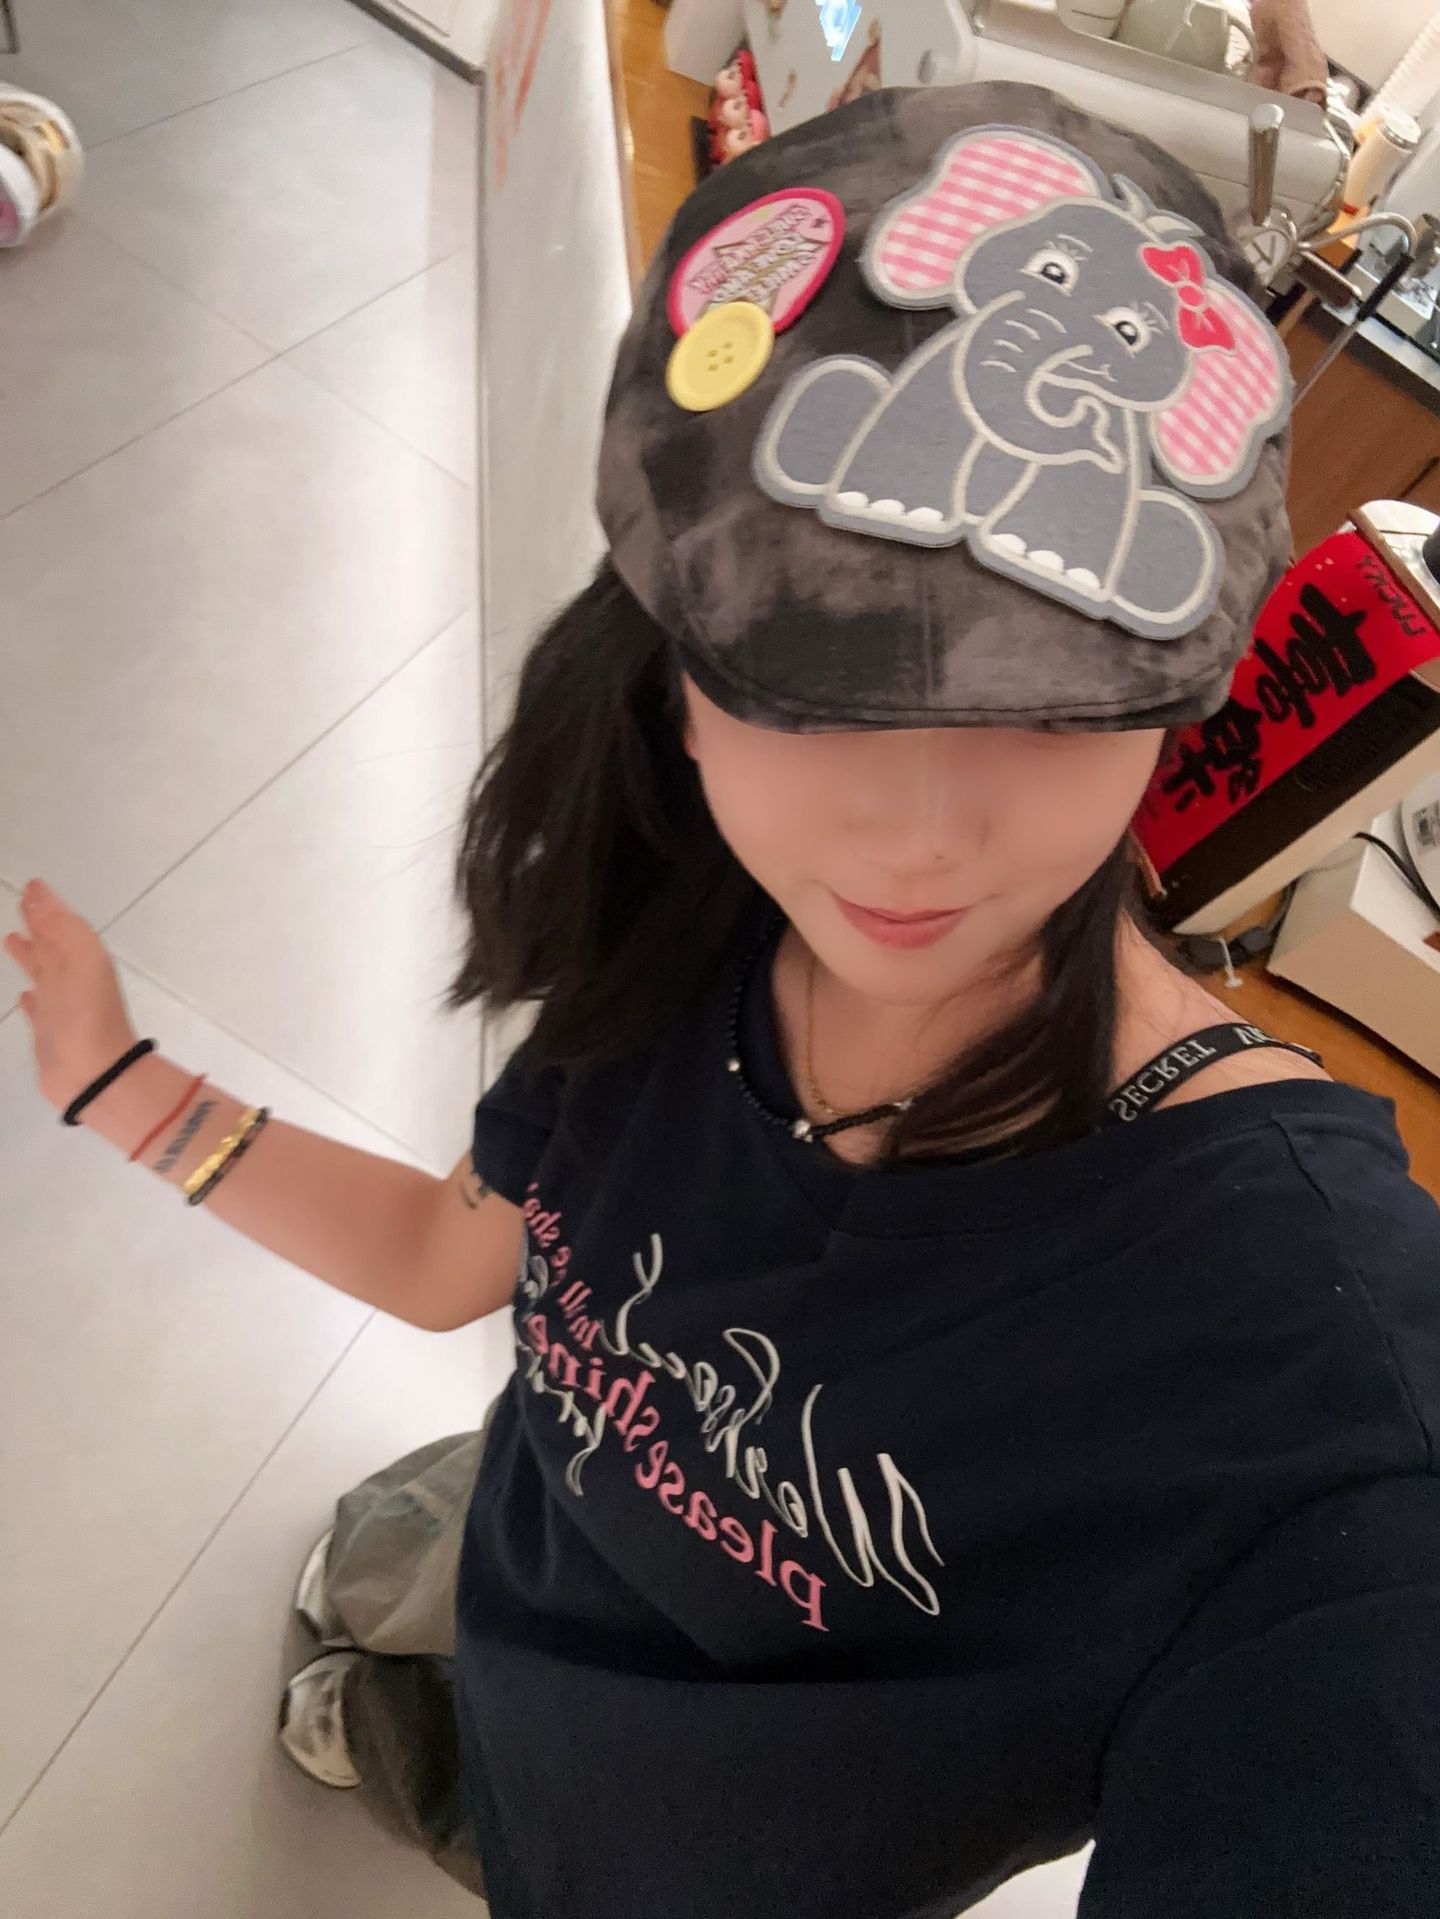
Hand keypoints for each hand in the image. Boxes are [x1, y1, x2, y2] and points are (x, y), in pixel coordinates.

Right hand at [4, 880, 139, 1114]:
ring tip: (11, 940)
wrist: (94, 1073)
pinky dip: (32, 999)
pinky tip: (24, 996)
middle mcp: (74, 980)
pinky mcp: (50, 1036)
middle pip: (53, 946)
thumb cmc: (85, 1013)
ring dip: (30, 956)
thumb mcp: (78, 958)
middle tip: (19, 907)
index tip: (30, 887)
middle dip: (38, 926)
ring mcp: (62, 1008)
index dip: (46, 906)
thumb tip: (39, 891)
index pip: (61, 925)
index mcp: (83, 959)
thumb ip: (59, 926)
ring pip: (44, 974)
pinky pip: (39, 1010)